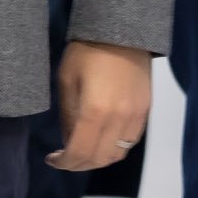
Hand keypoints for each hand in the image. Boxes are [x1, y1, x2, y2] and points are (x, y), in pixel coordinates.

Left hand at [49, 40, 152, 170]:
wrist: (122, 33)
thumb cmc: (86, 52)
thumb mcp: (66, 81)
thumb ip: (67, 116)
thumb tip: (67, 142)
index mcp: (95, 111)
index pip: (80, 152)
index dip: (64, 162)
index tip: (51, 160)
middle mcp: (119, 119)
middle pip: (100, 159)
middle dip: (78, 164)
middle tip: (63, 158)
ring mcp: (136, 117)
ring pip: (117, 154)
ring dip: (97, 159)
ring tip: (80, 151)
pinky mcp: (145, 112)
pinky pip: (129, 142)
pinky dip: (113, 148)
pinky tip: (99, 139)